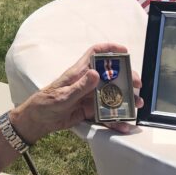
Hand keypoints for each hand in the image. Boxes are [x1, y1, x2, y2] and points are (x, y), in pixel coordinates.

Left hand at [11, 43, 142, 142]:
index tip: (125, 51)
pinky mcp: (90, 110)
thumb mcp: (62, 96)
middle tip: (137, 85)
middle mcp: (86, 82)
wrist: (38, 122)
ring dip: (125, 99)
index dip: (109, 49)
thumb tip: (96, 73)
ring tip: (137, 104)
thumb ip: (79, 87)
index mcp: (79, 73)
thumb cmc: (46, 103)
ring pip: (111, 94)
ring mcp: (89, 96)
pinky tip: (124, 125)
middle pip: (110, 75)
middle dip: (126, 77)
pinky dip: (115, 120)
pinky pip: (106, 113)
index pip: (95, 54)